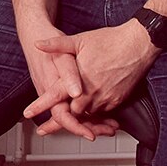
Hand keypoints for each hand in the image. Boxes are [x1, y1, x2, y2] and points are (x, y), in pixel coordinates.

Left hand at [23, 21, 158, 137]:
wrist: (138, 44)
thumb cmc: (110, 41)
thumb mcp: (79, 40)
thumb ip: (57, 45)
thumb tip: (38, 44)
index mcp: (78, 80)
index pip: (55, 97)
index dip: (40, 106)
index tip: (28, 114)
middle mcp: (91, 93)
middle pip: (71, 113)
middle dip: (62, 117)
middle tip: (49, 125)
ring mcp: (105, 99)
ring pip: (87, 114)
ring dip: (79, 116)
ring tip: (71, 119)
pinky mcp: (117, 101)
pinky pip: (102, 112)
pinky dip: (95, 113)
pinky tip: (89, 109)